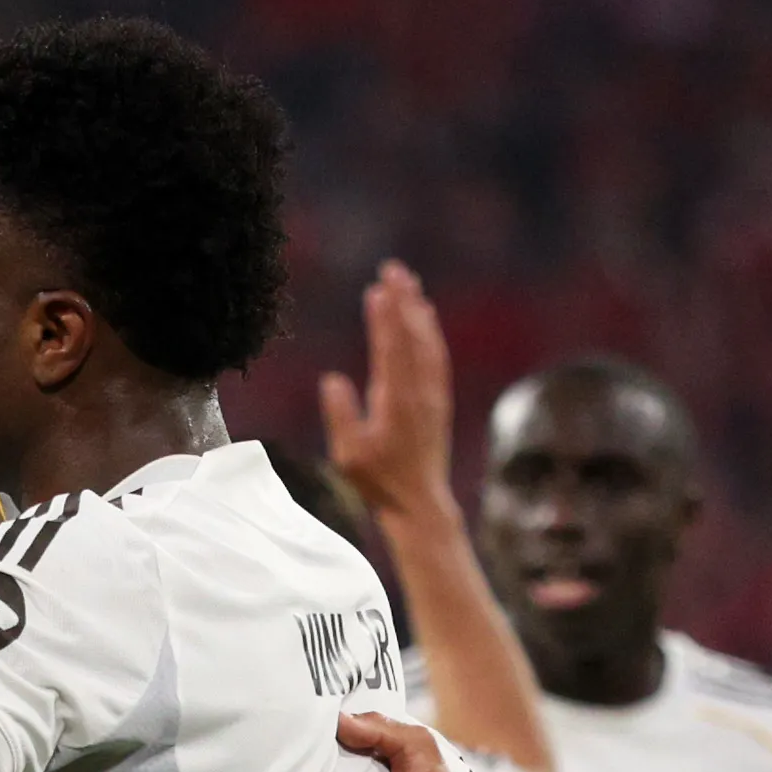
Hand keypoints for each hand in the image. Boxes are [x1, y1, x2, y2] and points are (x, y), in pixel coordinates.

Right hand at [313, 259, 460, 521]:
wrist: (420, 503)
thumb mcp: (349, 456)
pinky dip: (430, 331)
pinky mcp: (439, 400)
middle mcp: (419, 393)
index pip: (391, 350)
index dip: (385, 318)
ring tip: (408, 282)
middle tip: (393, 268)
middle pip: (413, 337)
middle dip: (403, 301)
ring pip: (428, 342)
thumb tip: (332, 379)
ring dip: (418, 310)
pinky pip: (437, 356)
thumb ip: (341, 416)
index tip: (377, 289)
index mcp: (396, 402)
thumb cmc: (379, 483)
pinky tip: (425, 316)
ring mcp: (433, 395)